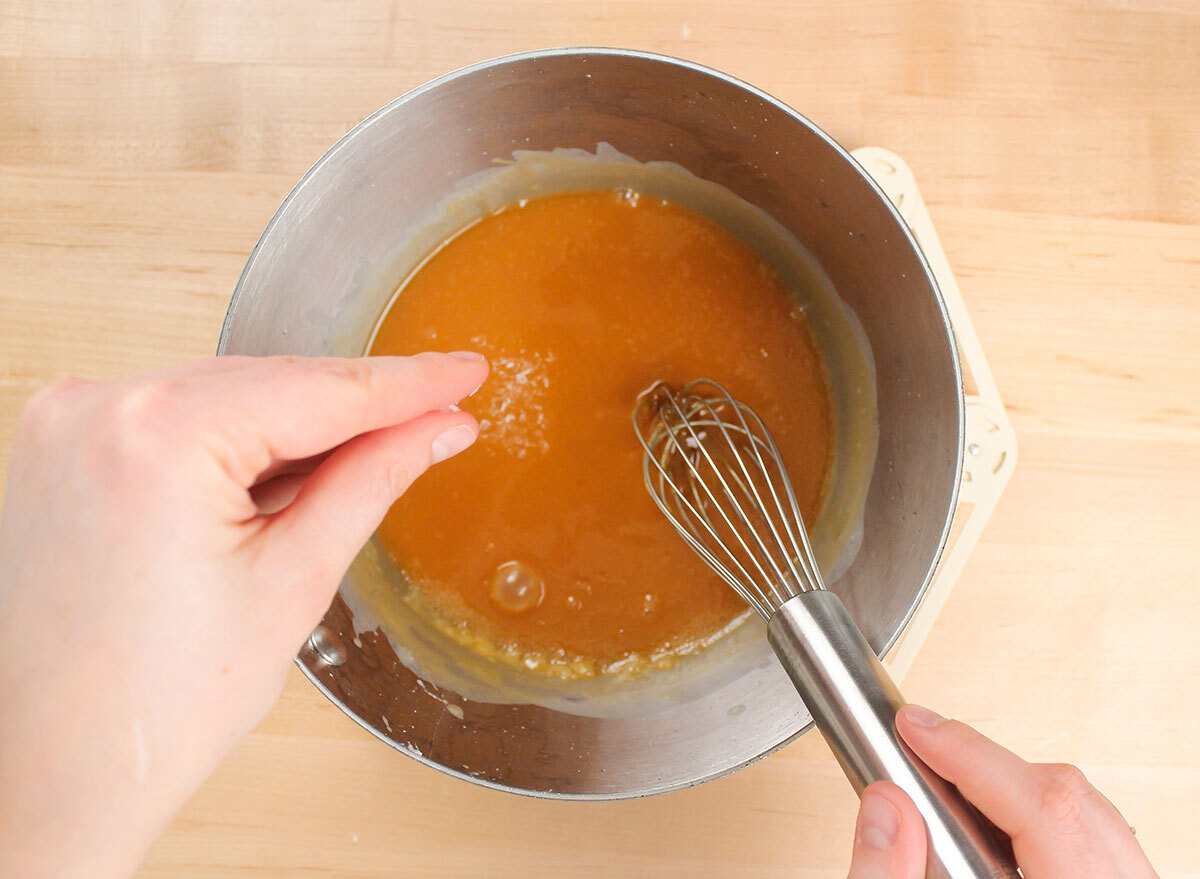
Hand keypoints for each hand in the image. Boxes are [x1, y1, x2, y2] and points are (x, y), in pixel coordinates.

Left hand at [0, 353, 487, 878]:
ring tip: (374, 451)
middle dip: (358, 404)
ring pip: (225, 397)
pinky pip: (177, 418)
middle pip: (269, 384)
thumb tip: (436, 428)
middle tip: (439, 412)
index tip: (461, 371)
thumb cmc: (158, 702)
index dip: (407, 383)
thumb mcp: (294, 579)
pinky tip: (291, 466)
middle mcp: (98, 411)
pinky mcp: (63, 447)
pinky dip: (240, 439)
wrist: (61, 767)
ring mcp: (70, 425)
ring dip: (300, 423)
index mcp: (157, 438)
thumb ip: (372, 480)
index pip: (318, 389)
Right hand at [846, 705, 1157, 877]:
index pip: (1044, 808)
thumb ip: (893, 876)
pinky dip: (1042, 819)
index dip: (969, 753)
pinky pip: (1098, 840)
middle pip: (1069, 800)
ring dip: (1014, 789)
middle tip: (921, 745)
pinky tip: (991, 823)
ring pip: (1091, 814)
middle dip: (985, 765)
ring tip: (948, 782)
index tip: (914, 725)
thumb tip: (885, 803)